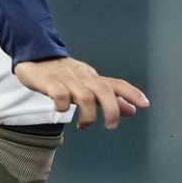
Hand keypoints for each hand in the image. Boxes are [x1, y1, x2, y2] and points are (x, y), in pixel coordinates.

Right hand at [15, 57, 148, 129]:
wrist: (36, 56)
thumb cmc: (65, 75)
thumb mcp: (89, 86)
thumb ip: (110, 99)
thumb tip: (132, 110)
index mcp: (94, 79)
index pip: (117, 84)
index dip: (132, 93)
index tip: (145, 104)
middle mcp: (83, 78)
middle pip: (103, 90)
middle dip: (111, 109)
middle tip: (111, 126)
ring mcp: (67, 80)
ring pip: (84, 96)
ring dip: (88, 114)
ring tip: (84, 124)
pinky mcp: (49, 82)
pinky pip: (59, 95)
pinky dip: (63, 105)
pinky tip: (61, 111)